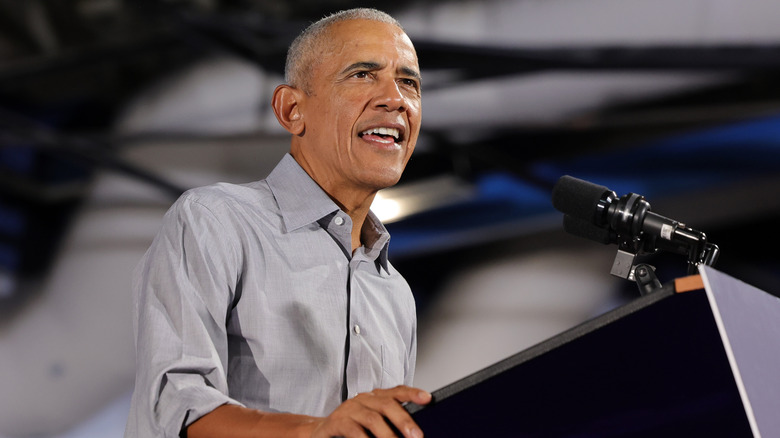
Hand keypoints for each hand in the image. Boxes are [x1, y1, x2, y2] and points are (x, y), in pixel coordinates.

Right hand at [310, 385, 431, 437]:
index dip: (412, 393)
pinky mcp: (336, 422)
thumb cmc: (350, 429)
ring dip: (387, 435)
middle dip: (404, 421)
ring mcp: (349, 409)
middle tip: (416, 436)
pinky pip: (353, 430)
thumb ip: (390, 424)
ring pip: (372, 418)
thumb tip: (412, 433)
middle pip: (387, 404)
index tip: (428, 398)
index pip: (396, 391)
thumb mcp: (372, 423)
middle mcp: (363, 399)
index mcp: (375, 398)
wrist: (319, 433)